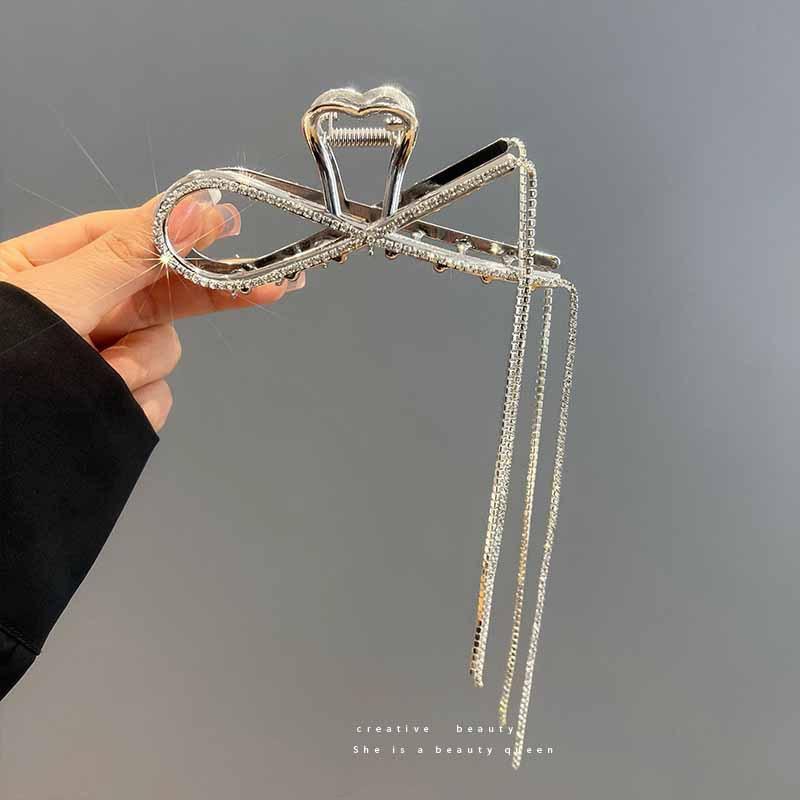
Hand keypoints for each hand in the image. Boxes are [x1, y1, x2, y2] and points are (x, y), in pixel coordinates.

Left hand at [0, 191, 303, 429]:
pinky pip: (154, 398)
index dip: (184, 231)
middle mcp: (83, 311)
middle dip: (208, 295)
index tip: (231, 226)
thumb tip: (191, 208)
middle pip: (164, 294)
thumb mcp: (55, 293)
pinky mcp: (111, 404)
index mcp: (55, 269)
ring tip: (99, 376)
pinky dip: (135, 405)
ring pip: (164, 351)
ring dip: (140, 366)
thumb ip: (129, 253)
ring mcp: (100, 360)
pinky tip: (107, 407)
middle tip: (270, 286)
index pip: (133, 238)